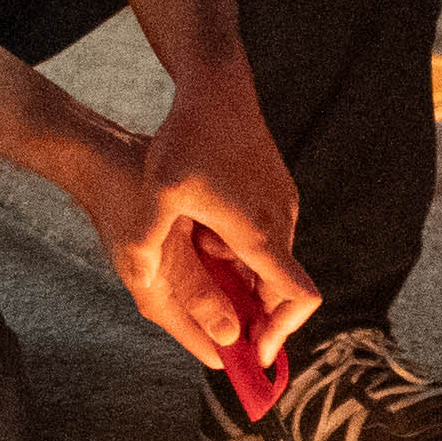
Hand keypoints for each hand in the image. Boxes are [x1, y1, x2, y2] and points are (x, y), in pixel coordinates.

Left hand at [104, 74, 314, 371]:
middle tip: (221, 329)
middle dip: (256, 313)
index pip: (297, 296)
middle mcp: (280, 221)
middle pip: (283, 288)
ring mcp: (283, 204)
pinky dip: (244, 251)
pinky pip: (266, 236)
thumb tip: (145, 286)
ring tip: (197, 255)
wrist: (217, 85)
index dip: (282, 333)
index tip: (257, 355)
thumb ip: (150, 245)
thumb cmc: (187, 138)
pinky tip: (204, 232)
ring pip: (271, 260)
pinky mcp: (276, 190)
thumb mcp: (158, 194)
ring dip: (243, 276)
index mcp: (258, 232)